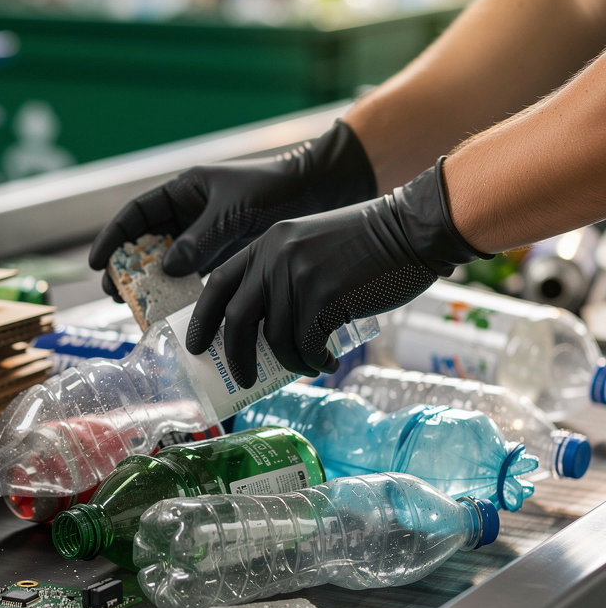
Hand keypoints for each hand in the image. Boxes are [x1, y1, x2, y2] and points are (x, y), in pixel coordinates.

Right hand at [88, 119, 374, 296]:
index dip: (113, 237)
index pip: (137, 214)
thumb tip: (168, 268)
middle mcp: (188, 213)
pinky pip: (193, 275)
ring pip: (166, 262)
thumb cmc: (273, 190)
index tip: (97, 263)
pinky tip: (174, 311)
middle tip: (113, 294)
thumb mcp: (232, 211)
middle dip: (127, 267)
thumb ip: (201, 239)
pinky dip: (182, 292)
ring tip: (137, 308)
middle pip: (145, 242)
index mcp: (184, 191)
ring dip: (151, 284)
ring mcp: (203, 235)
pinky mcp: (221, 255)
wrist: (316, 191)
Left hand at [184, 160, 486, 384]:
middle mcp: (274, 258)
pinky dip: (315, 360)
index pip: (218, 285)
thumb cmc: (365, 244)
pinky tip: (328, 360)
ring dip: (290, 362)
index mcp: (265, 245)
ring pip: (275, 338)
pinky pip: (307, 344)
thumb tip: (259, 329)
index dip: (202, 320)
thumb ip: (280, 274)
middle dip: (235, 357)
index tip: (195, 347)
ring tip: (308, 365)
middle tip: (242, 380)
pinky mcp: (326, 296)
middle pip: (236, 319)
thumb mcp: (308, 246)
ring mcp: (299, 276)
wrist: (412, 228)